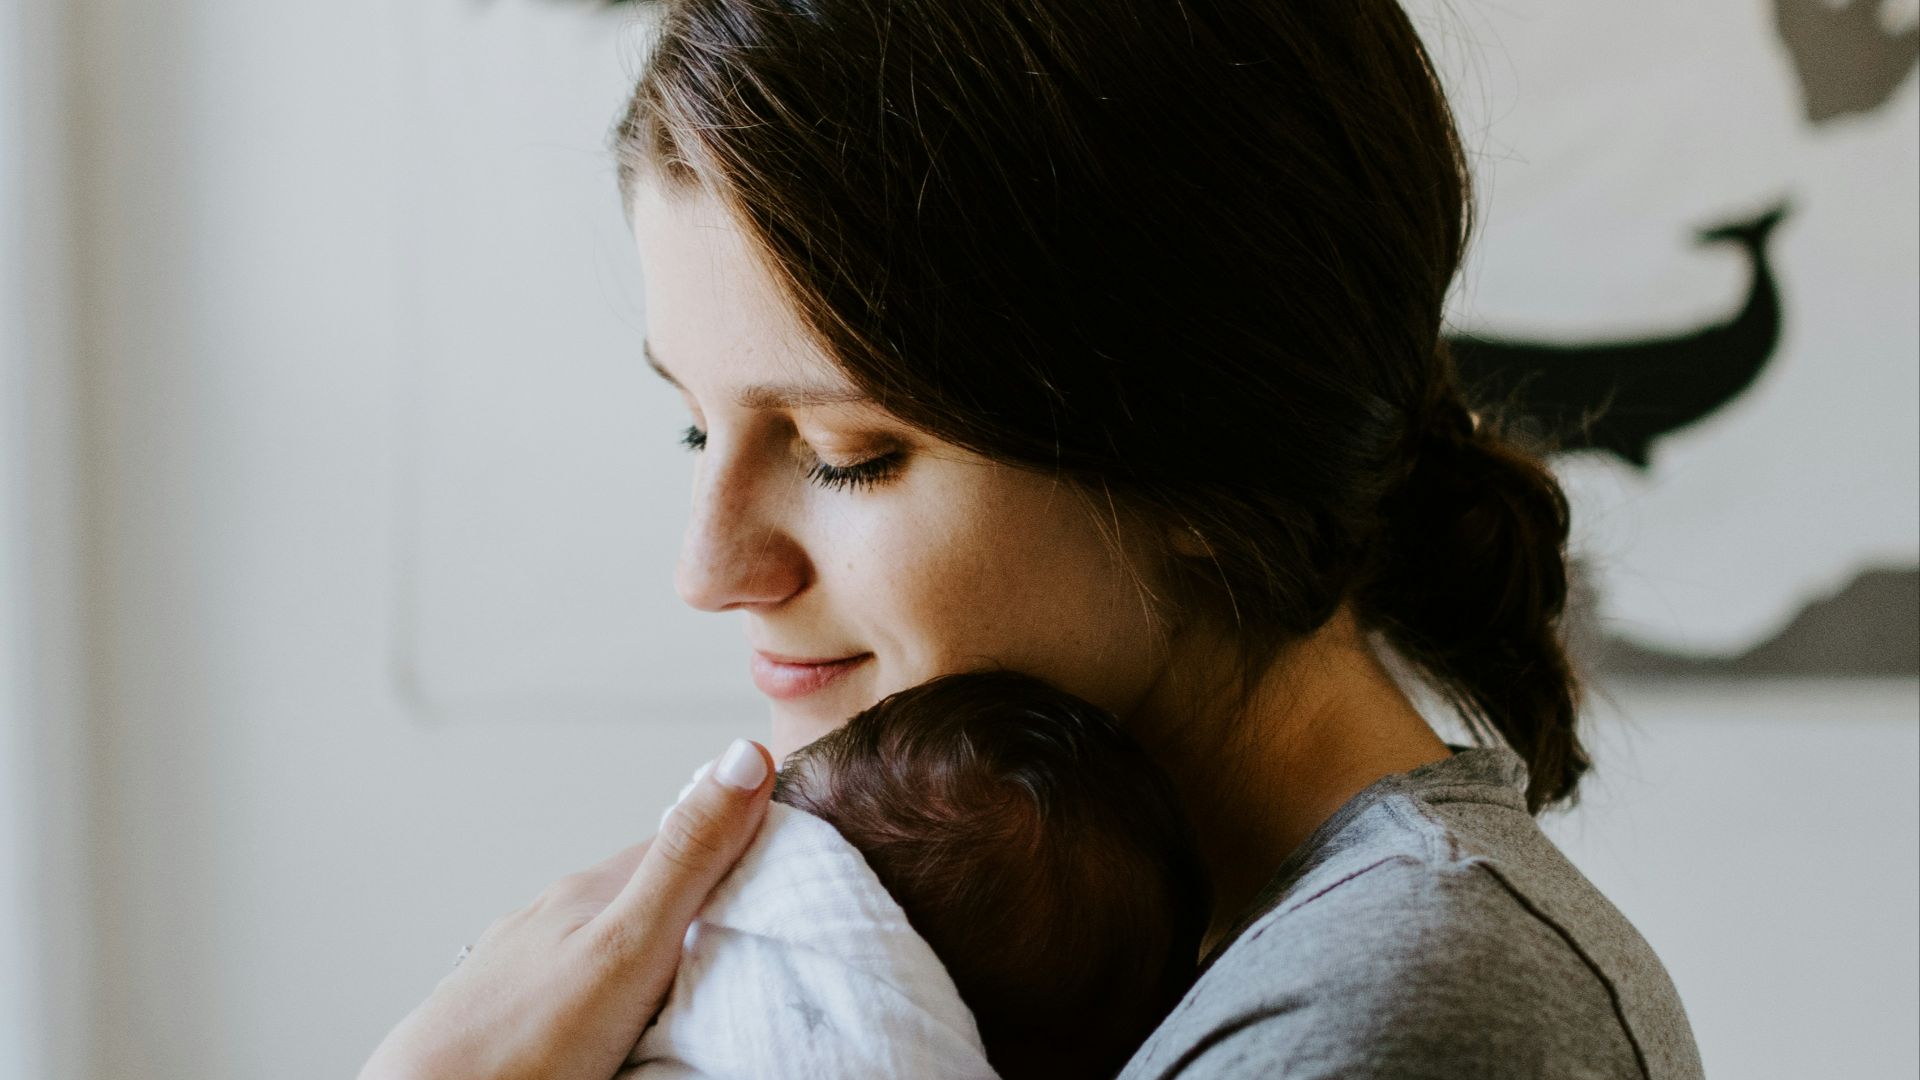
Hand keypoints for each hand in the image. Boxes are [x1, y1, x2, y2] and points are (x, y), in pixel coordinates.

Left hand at [357, 739, 774, 1079]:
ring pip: (611, 937)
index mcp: (593, 890)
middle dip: (705, 901)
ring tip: (703, 981)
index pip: (688, 840)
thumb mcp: (629, 944)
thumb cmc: (523, 1044)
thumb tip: (745, 754)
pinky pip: (579, 983)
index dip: (745, 843)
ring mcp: (527, 962)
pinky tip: (625, 1017)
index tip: (801, 861)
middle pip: (651, 892)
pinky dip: (615, 988)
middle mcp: (556, 915)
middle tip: (763, 933)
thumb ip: (687, 859)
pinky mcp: (511, 1012)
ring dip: (657, 948)